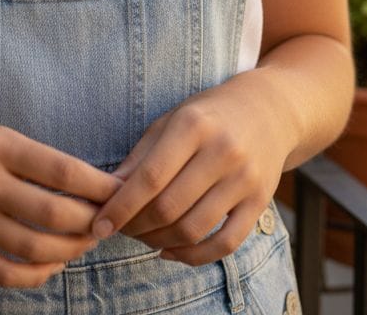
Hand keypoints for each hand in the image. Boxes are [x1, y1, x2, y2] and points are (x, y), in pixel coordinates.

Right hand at [0, 121, 121, 287]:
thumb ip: (33, 159)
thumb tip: (87, 184)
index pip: (62, 170)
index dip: (98, 186)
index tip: (120, 191)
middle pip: (54, 214)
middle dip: (91, 224)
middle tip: (108, 223)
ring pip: (34, 248)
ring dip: (70, 251)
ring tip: (85, 244)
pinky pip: (5, 272)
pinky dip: (37, 274)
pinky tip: (53, 264)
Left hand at [91, 74, 288, 264]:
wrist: (267, 110)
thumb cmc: (208, 115)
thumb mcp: (171, 120)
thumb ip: (141, 156)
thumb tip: (107, 192)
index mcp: (193, 126)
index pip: (150, 177)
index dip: (121, 206)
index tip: (99, 226)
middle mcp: (222, 152)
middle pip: (169, 207)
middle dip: (136, 227)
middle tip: (120, 231)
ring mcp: (244, 179)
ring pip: (194, 229)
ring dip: (160, 242)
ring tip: (143, 238)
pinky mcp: (260, 202)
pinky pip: (225, 243)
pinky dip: (194, 256)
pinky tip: (171, 250)